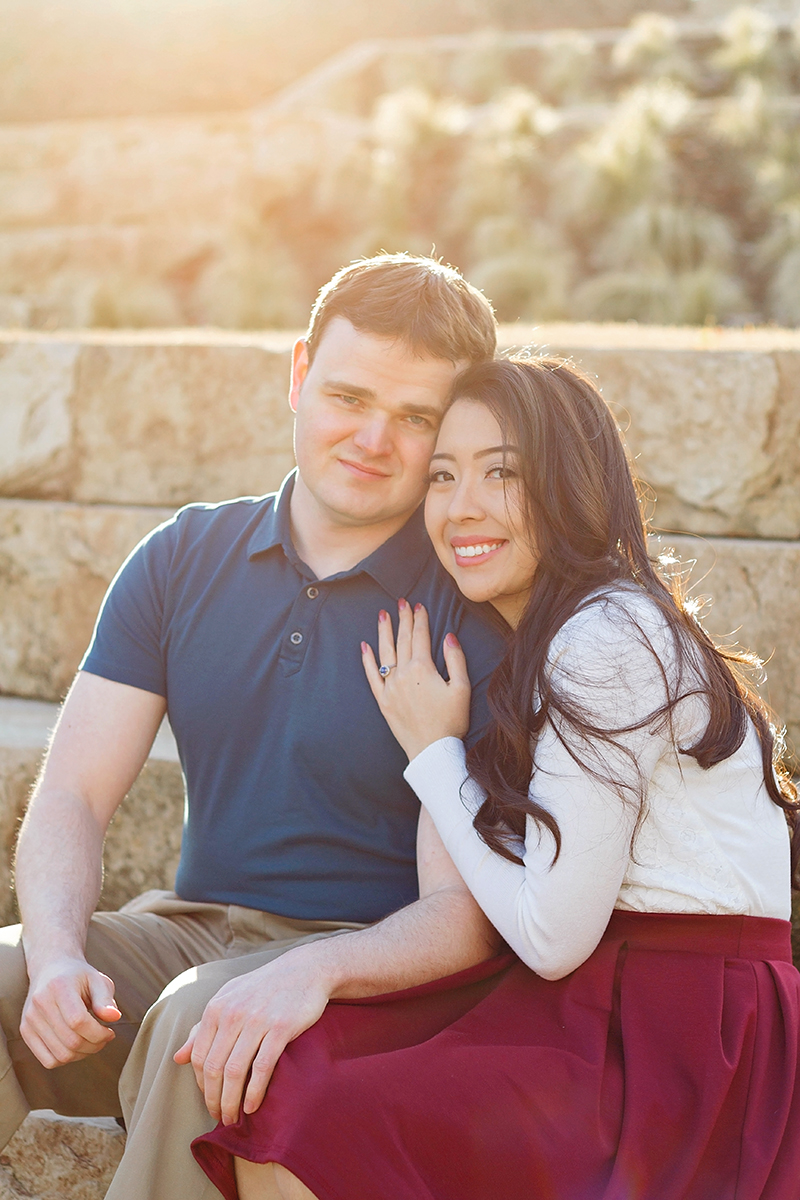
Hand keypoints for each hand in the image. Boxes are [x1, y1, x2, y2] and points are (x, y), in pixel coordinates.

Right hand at [21, 955, 120, 1067]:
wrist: (50, 969)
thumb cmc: (79, 976)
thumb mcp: (97, 980)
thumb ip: (105, 999)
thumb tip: (114, 1017)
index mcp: (59, 986)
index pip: (78, 1021)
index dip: (99, 1033)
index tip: (110, 1031)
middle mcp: (40, 1003)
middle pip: (70, 1041)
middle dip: (94, 1045)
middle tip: (104, 1038)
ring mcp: (30, 1019)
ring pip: (60, 1055)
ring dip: (82, 1054)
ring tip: (92, 1042)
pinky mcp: (26, 1031)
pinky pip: (48, 1060)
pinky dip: (66, 1059)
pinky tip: (76, 1047)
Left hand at [173, 944, 332, 1125]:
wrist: (304, 970)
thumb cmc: (263, 988)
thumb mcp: (229, 999)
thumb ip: (203, 1028)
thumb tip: (177, 1058)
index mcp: (216, 1008)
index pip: (199, 1056)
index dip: (201, 1085)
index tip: (210, 1099)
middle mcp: (233, 1014)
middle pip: (214, 1068)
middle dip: (214, 1099)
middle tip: (220, 1117)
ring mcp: (257, 1020)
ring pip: (235, 1072)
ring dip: (231, 1101)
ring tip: (233, 1118)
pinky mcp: (281, 1028)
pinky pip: (262, 1067)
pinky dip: (254, 1092)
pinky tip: (252, 1106)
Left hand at [361, 599, 470, 760]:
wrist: (432, 751)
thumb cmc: (451, 721)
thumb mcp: (461, 688)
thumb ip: (455, 659)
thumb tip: (448, 636)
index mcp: (423, 668)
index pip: (420, 636)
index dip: (420, 619)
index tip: (419, 605)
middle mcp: (403, 674)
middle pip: (402, 640)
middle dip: (403, 619)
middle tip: (401, 602)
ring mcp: (390, 687)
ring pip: (384, 653)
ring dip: (384, 632)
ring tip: (382, 615)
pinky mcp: (383, 701)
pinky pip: (371, 676)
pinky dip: (367, 660)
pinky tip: (364, 646)